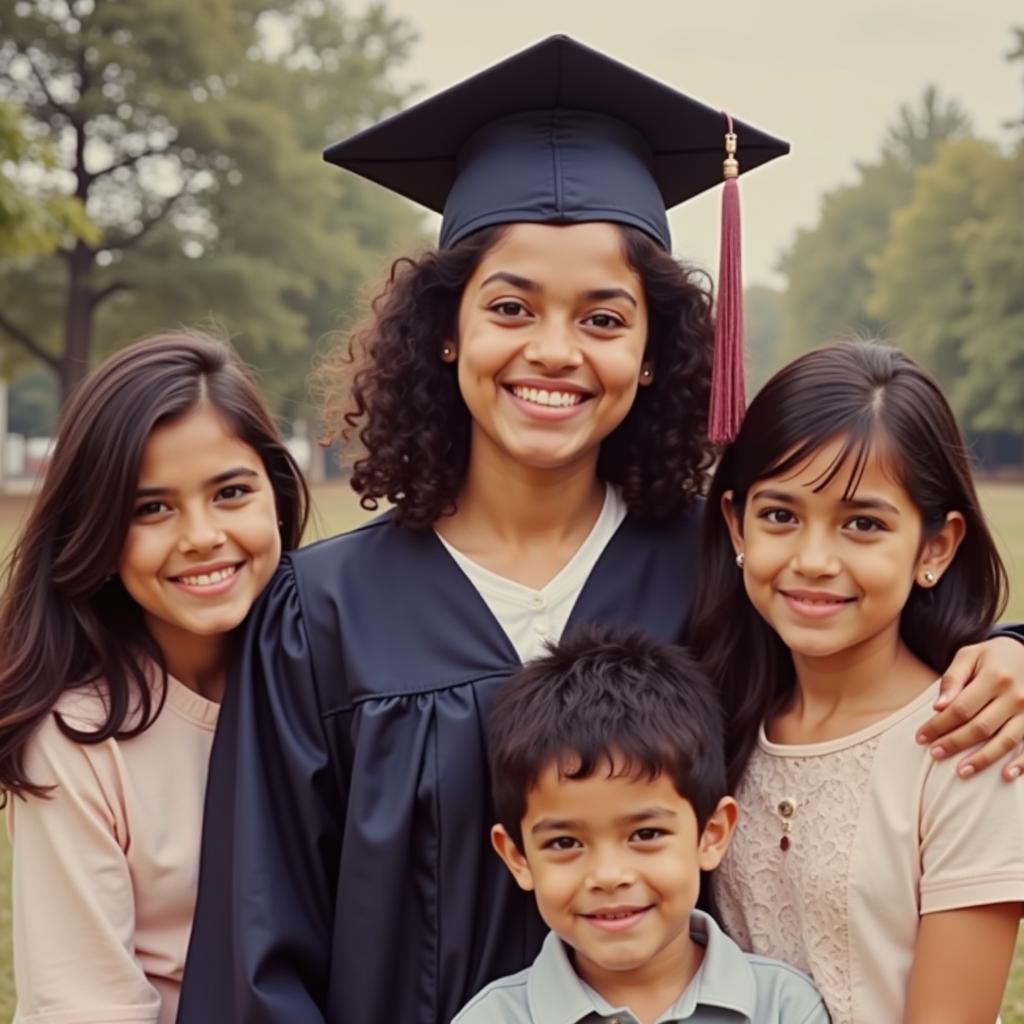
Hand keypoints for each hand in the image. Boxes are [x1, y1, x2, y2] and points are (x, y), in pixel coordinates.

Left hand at [915, 636, 1023, 780]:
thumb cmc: (992, 656)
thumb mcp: (969, 656)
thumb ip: (952, 679)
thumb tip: (938, 706)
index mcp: (994, 678)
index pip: (961, 708)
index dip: (939, 725)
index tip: (921, 737)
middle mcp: (1015, 696)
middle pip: (981, 727)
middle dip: (954, 743)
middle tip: (934, 754)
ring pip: (1005, 741)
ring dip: (982, 759)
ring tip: (961, 772)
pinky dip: (1021, 763)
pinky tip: (1006, 776)